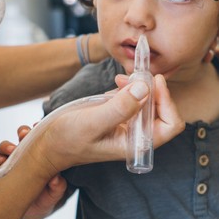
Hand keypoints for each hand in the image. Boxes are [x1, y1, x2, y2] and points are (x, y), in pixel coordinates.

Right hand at [0, 126, 69, 218]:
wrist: (33, 214)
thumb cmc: (47, 199)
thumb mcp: (55, 195)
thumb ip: (58, 187)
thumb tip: (55, 179)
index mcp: (41, 155)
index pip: (40, 137)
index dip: (38, 129)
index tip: (39, 127)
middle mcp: (26, 155)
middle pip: (21, 137)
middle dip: (22, 133)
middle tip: (24, 136)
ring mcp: (11, 163)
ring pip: (5, 148)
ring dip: (6, 147)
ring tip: (10, 152)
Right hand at [30, 75, 182, 173]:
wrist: (48, 143)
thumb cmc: (67, 140)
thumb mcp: (93, 123)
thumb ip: (120, 108)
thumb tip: (145, 88)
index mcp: (136, 144)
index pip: (170, 125)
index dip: (167, 102)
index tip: (154, 82)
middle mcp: (136, 135)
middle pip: (162, 109)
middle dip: (152, 89)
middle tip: (136, 75)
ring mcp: (129, 124)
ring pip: (149, 100)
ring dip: (140, 85)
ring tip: (121, 79)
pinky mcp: (119, 114)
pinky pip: (135, 96)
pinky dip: (130, 85)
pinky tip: (116, 83)